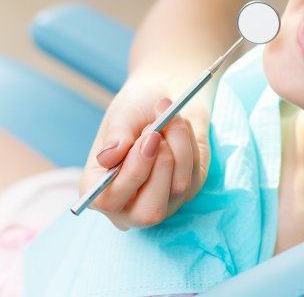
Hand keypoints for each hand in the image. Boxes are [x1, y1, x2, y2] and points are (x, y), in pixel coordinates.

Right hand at [79, 81, 209, 229]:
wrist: (164, 100)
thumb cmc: (136, 111)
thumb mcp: (122, 116)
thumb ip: (116, 137)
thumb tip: (106, 158)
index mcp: (100, 193)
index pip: (110, 202)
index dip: (132, 172)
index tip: (149, 136)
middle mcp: (129, 207)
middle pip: (150, 212)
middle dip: (160, 167)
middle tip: (159, 132)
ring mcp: (162, 202)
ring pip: (178, 187)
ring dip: (178, 146)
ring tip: (169, 117)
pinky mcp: (189, 191)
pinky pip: (194, 173)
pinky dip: (189, 145)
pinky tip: (180, 126)